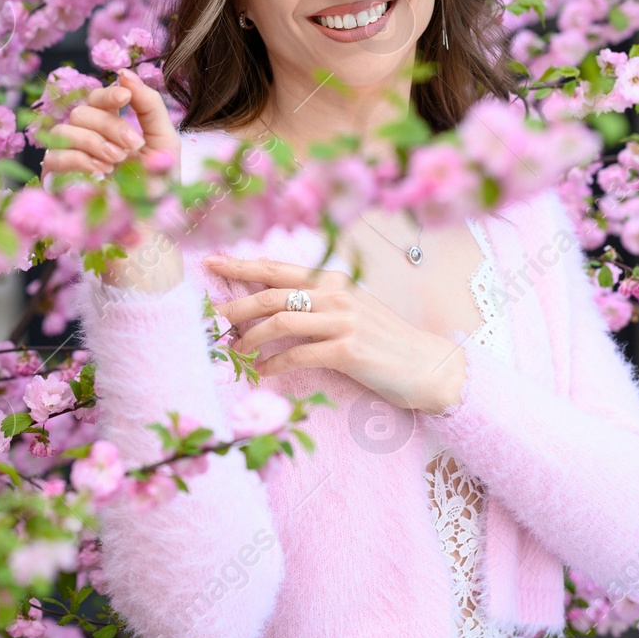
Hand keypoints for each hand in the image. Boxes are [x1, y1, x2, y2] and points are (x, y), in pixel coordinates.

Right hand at [39, 68, 179, 198]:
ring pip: (65, 130)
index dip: (107, 93)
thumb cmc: (157, 186)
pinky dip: (80, 161)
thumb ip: (149, 105)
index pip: (97, 98)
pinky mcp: (55, 180)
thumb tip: (125, 73)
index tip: (125, 97)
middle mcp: (85, 138)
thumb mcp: (164, 141)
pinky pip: (55, 157)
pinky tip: (101, 174)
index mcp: (109, 126)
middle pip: (82, 112)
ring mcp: (68, 158)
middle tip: (132, 147)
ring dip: (94, 143)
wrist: (149, 226)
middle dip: (110, 126)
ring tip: (117, 162)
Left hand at [203, 255, 468, 415]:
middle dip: (235, 306)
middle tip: (211, 319)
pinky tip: (261, 374)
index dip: (240, 265)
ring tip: (233, 352)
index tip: (209, 263)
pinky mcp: (348, 351)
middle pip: (271, 294)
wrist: (429, 365)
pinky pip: (297, 356)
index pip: (277, 269)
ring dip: (249, 339)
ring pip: (280, 323)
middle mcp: (336, 295)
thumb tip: (274, 304)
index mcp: (333, 281)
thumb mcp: (352, 310)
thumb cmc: (386, 340)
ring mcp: (343, 321)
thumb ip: (318, 302)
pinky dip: (273, 366)